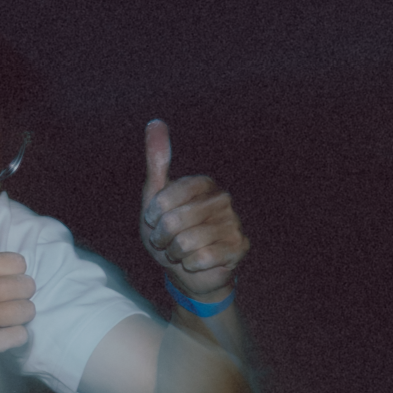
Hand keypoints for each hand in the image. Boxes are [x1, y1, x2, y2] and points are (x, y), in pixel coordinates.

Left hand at [140, 120, 247, 298]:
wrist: (184, 270)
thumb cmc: (167, 231)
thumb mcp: (154, 196)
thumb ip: (157, 160)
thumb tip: (155, 122)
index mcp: (203, 184)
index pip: (163, 198)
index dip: (152, 217)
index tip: (155, 220)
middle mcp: (222, 199)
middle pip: (173, 222)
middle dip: (161, 238)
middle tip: (168, 240)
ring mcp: (234, 223)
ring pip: (185, 242)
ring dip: (174, 253)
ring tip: (181, 251)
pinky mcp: (239, 247)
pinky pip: (200, 259)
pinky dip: (190, 265)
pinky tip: (197, 262)